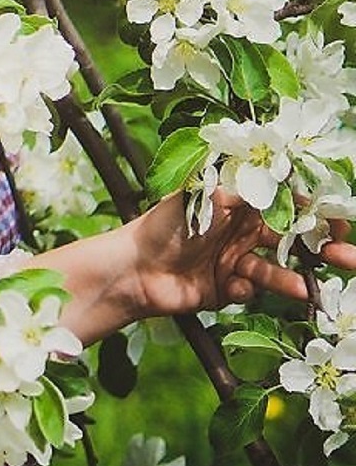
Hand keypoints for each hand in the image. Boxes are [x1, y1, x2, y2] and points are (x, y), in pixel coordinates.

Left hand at [127, 189, 355, 318]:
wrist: (132, 268)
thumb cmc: (162, 226)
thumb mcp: (201, 198)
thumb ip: (239, 190)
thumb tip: (274, 174)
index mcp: (236, 206)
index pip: (283, 206)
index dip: (310, 212)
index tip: (335, 219)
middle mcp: (240, 234)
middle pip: (288, 241)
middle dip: (316, 249)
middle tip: (342, 256)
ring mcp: (234, 262)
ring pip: (273, 271)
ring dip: (289, 279)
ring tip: (304, 289)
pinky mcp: (226, 289)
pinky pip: (248, 291)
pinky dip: (245, 289)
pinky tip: (232, 284)